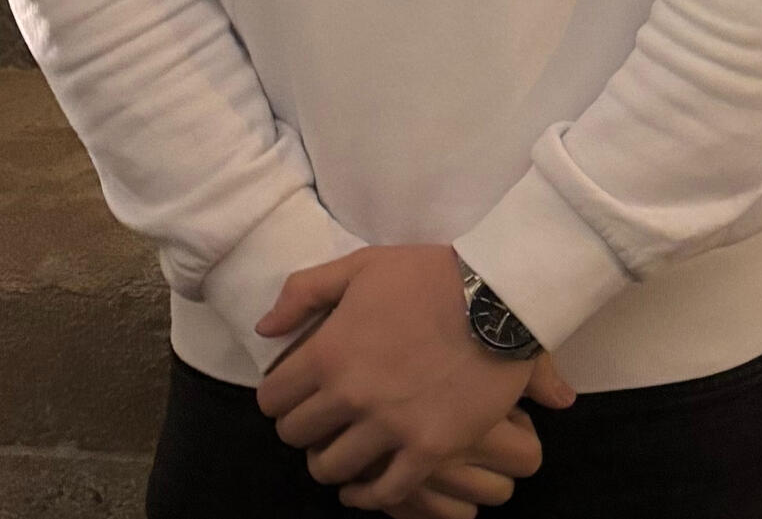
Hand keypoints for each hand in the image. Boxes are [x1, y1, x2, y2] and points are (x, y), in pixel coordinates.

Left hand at [253, 244, 577, 511]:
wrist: (496, 297)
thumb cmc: (427, 276)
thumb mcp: (361, 266)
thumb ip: (304, 292)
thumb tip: (265, 329)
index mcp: (329, 351)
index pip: (273, 398)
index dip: (279, 396)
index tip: (294, 393)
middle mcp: (351, 395)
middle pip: (297, 436)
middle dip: (302, 427)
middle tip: (320, 419)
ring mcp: (390, 427)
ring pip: (332, 469)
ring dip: (330, 461)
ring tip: (340, 450)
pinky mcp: (428, 449)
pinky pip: (385, 493)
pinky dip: (367, 495)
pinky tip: (362, 487)